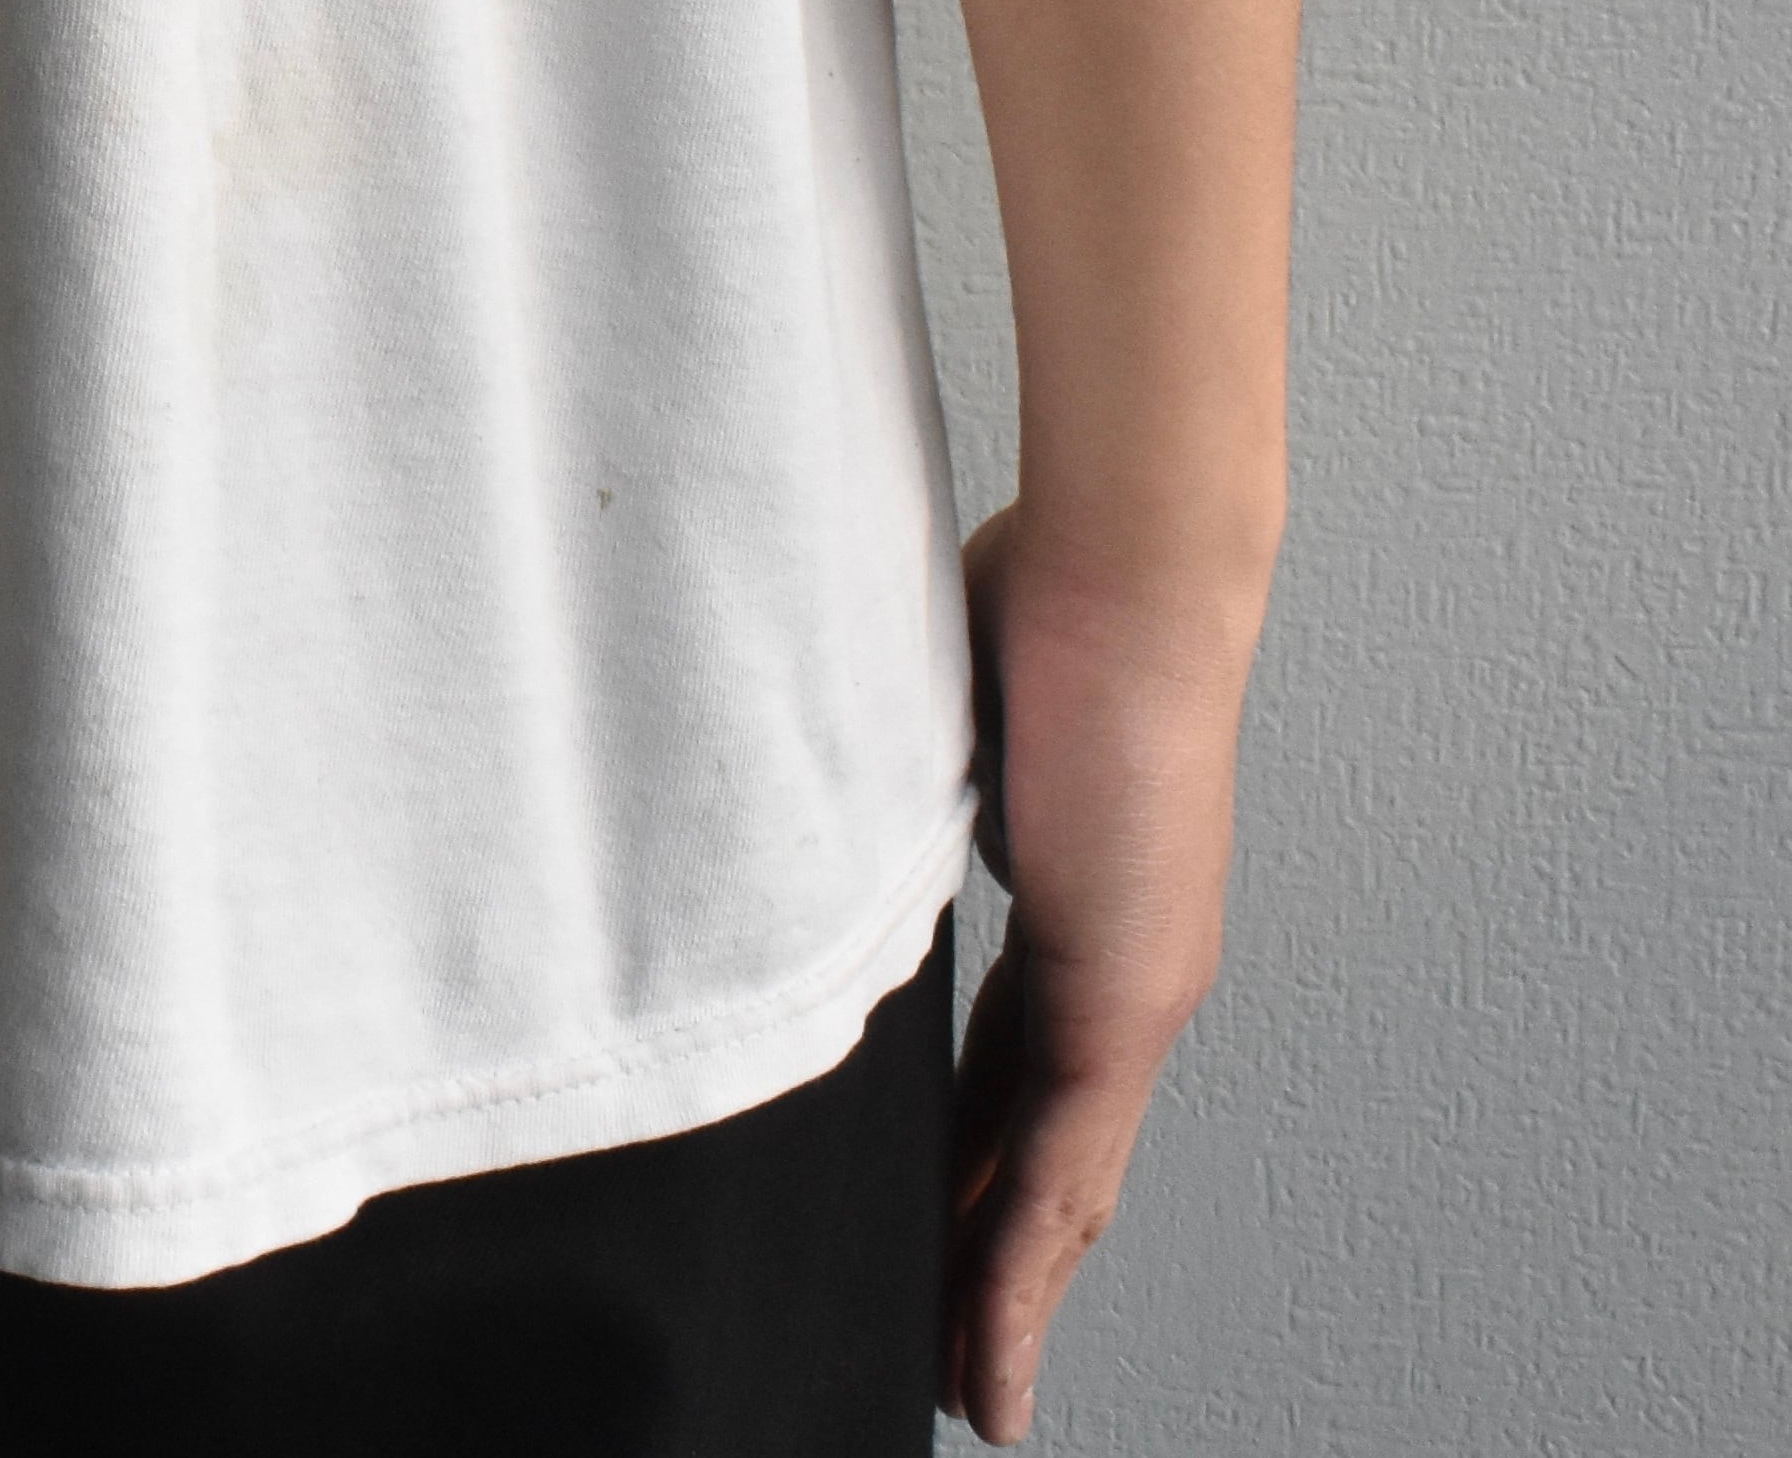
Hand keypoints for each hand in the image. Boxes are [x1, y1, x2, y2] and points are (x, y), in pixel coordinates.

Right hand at [942, 501, 1267, 1441]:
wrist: (1127, 572)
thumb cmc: (1039, 598)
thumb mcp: (939, 726)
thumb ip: (898, 784)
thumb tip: (813, 784)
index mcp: (1079, 908)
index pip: (1012, 1068)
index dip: (972, 1155)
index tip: (932, 1217)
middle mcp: (1124, 969)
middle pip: (1041, 1152)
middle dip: (987, 1256)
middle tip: (948, 1349)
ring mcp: (1135, 991)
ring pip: (1061, 1187)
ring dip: (1006, 1296)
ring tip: (971, 1388)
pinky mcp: (1129, 998)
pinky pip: (1064, 1169)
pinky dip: (1021, 1270)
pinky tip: (993, 1349)